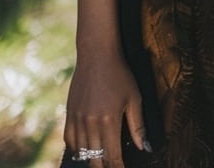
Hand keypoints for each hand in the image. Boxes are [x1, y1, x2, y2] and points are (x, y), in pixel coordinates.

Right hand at [63, 51, 146, 167]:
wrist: (97, 56)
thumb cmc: (120, 74)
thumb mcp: (134, 97)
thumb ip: (138, 125)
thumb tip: (145, 148)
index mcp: (109, 121)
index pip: (112, 157)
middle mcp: (90, 124)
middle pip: (95, 160)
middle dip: (104, 167)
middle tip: (113, 167)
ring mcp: (77, 120)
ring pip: (81, 153)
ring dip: (92, 160)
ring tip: (101, 162)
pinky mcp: (68, 115)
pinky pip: (69, 141)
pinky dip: (77, 150)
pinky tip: (85, 151)